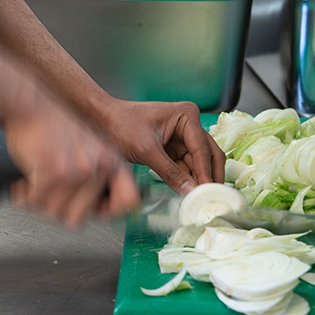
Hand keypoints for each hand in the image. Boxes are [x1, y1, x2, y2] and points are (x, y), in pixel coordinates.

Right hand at [3, 89, 139, 226]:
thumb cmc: (54, 126)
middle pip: (78, 217)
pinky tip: (25, 183)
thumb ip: (99, 178)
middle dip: (57, 208)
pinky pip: (38, 201)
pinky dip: (26, 195)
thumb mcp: (90, 148)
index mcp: (111, 161)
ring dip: (40, 202)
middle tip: (48, 194)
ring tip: (35, 185)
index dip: (110, 212)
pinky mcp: (55, 172)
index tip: (94, 210)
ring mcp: (78, 171)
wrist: (31, 104)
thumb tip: (105, 211)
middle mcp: (99, 167)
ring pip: (56, 212)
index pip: (128, 202)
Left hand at [99, 98, 225, 194]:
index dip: (206, 172)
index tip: (208, 192)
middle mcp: (189, 123)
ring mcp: (182, 136)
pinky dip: (187, 178)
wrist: (101, 120)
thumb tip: (190, 191)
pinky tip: (188, 193)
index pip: (202, 149)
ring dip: (198, 179)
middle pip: (208, 154)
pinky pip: (185, 165)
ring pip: (198, 162)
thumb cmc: (120, 124)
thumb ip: (170, 172)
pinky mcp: (173, 147)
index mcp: (186, 115)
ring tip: (201, 199)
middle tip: (213, 197)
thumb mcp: (146, 151)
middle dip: (209, 175)